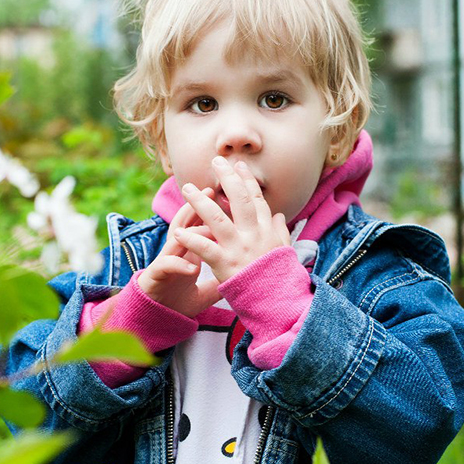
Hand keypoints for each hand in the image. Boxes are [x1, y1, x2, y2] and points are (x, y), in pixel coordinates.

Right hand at [137, 191, 221, 316]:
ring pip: (176, 238)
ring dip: (189, 230)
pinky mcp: (157, 275)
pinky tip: (192, 267)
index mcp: (189, 249)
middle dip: (198, 205)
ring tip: (202, 224)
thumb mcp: (209, 287)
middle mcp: (177, 250)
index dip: (212, 210)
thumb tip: (248, 267)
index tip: (229, 197)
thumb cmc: (181, 298)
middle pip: (186, 222)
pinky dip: (179, 265)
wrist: (158, 317)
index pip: (200, 223)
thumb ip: (224, 273)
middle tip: (211, 190)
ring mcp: (166, 260)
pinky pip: (168, 266)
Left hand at [173, 156, 290, 283]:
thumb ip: (280, 231)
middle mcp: (253, 235)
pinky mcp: (226, 265)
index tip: (238, 165)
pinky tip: (179, 232)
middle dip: (227, 178)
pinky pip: (206, 249)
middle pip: (240, 200)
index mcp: (267, 230)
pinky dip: (192, 240)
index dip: (246, 180)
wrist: (278, 302)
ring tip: (187, 189)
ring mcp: (239, 249)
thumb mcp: (285, 251)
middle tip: (216, 161)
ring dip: (200, 203)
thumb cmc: (280, 277)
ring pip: (218, 219)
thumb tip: (279, 215)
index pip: (256, 199)